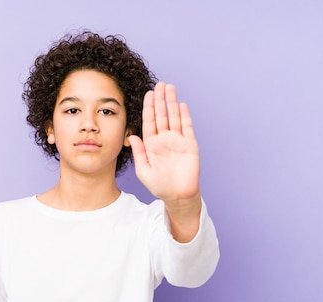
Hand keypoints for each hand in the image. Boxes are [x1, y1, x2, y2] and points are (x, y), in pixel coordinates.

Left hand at [128, 82, 200, 202]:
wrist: (178, 195)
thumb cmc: (159, 186)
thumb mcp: (143, 170)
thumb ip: (139, 153)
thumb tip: (132, 136)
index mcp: (152, 144)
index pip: (149, 121)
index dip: (148, 107)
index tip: (147, 94)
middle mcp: (164, 139)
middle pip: (161, 115)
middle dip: (160, 100)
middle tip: (159, 84)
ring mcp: (177, 141)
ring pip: (174, 117)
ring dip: (172, 103)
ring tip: (170, 88)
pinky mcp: (190, 144)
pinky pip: (187, 127)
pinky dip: (184, 116)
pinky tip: (181, 105)